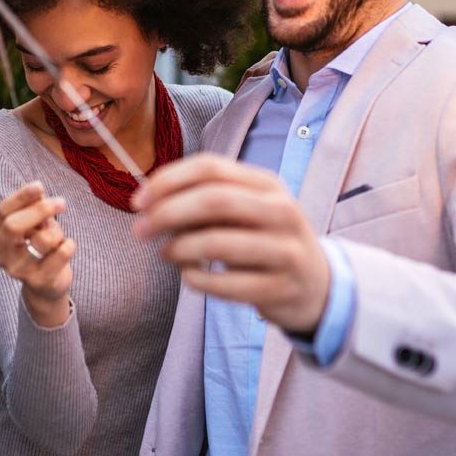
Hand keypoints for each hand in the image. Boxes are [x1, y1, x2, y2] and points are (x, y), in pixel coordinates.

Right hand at [0, 182, 74, 328]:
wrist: (46, 284)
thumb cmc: (38, 244)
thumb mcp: (33, 222)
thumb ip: (33, 205)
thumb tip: (38, 190)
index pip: (1, 212)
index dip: (21, 197)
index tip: (39, 186)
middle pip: (13, 226)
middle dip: (39, 210)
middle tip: (61, 202)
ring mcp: (17, 271)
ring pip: (42, 239)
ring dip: (57, 231)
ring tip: (58, 237)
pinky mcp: (38, 281)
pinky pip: (61, 253)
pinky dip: (70, 244)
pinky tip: (67, 246)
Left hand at [132, 154, 329, 334]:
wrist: (317, 285)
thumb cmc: (265, 240)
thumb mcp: (246, 210)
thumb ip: (205, 201)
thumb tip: (149, 203)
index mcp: (267, 184)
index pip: (211, 167)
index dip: (168, 180)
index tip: (138, 200)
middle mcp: (281, 211)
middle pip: (213, 200)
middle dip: (167, 213)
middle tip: (140, 230)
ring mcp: (285, 250)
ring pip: (217, 243)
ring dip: (178, 249)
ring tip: (166, 254)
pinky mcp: (280, 288)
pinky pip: (225, 285)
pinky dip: (195, 280)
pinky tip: (189, 277)